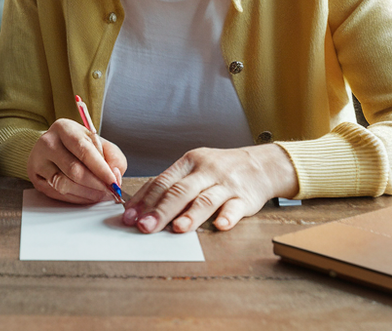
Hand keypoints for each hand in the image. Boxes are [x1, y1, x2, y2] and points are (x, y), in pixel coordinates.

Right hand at [27, 118, 126, 203]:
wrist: (53, 146)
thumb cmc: (79, 145)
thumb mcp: (99, 143)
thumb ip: (113, 157)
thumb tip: (115, 176)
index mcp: (64, 128)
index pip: (83, 150)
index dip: (100, 169)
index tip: (113, 182)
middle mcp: (47, 142)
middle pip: (74, 170)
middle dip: (95, 185)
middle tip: (109, 191)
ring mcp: (38, 160)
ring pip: (64, 184)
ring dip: (86, 194)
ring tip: (99, 194)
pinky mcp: (34, 176)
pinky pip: (57, 193)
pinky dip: (75, 198)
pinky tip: (85, 196)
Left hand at [121, 144, 296, 233]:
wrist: (261, 164)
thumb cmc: (219, 169)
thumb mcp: (194, 168)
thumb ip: (171, 185)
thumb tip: (140, 206)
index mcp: (188, 162)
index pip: (162, 181)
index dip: (144, 200)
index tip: (129, 217)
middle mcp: (206, 171)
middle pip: (180, 191)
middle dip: (160, 210)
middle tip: (144, 227)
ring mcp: (226, 184)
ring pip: (205, 199)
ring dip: (191, 215)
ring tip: (177, 229)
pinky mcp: (245, 197)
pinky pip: (236, 207)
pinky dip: (228, 216)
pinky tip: (220, 225)